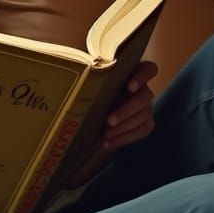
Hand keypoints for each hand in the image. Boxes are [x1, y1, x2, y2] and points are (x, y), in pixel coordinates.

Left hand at [62, 60, 158, 188]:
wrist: (95, 113)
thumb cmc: (91, 92)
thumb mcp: (90, 83)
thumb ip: (89, 78)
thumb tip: (64, 73)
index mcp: (132, 73)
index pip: (149, 69)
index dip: (142, 77)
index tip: (130, 87)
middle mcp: (143, 89)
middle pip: (144, 97)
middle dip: (126, 111)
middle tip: (109, 120)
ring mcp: (146, 106)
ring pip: (143, 116)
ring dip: (124, 128)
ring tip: (106, 135)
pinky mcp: (146, 122)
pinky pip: (142, 131)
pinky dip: (125, 139)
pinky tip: (108, 143)